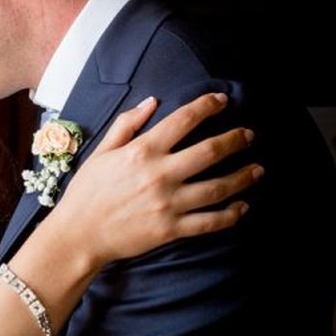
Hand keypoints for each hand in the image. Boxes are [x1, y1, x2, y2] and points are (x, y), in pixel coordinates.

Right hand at [51, 93, 259, 267]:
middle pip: (210, 151)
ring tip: (257, 169)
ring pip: (217, 187)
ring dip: (242, 177)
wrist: (78, 234)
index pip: (183, 120)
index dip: (207, 106)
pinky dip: (230, 215)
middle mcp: (159, 174)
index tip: (222, 101)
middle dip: (235, 140)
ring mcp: (167, 203)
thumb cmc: (87, 192)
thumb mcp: (102, 152)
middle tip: (249, 135)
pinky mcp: (170, 229)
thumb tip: (152, 102)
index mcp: (142, 151)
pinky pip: (209, 221)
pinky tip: (242, 207)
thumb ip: (127, 125)